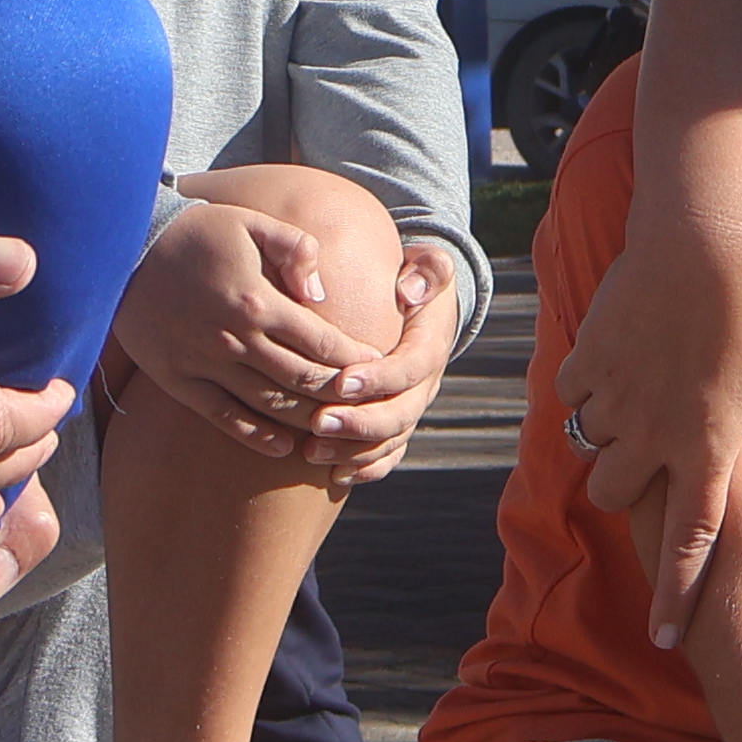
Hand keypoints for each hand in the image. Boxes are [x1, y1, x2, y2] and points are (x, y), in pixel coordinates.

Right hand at [111, 199, 394, 463]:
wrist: (126, 247)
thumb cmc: (199, 232)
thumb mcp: (252, 222)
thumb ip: (296, 250)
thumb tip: (321, 294)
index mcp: (260, 302)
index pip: (322, 343)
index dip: (355, 361)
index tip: (377, 369)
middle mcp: (236, 340)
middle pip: (302, 380)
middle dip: (340, 396)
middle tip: (366, 406)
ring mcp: (205, 364)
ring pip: (269, 405)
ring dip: (306, 420)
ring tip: (335, 429)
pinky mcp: (178, 380)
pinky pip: (223, 417)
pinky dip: (257, 436)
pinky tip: (284, 447)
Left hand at [301, 256, 458, 483]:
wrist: (423, 305)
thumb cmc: (415, 279)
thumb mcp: (427, 264)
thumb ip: (427, 270)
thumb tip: (411, 289)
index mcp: (430, 346)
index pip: (409, 369)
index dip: (378, 379)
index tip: (342, 381)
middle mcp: (425, 384)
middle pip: (400, 415)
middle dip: (359, 423)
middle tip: (318, 423)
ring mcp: (413, 407)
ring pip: (390, 441)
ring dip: (353, 451)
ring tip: (311, 450)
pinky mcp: (400, 423)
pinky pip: (389, 455)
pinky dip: (365, 468)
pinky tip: (334, 476)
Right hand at [554, 229, 741, 639]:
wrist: (707, 240)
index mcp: (710, 446)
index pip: (691, 542)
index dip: (676, 594)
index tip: (665, 638)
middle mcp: (656, 433)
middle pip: (616, 493)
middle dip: (622, 484)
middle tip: (641, 455)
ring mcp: (618, 396)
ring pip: (591, 440)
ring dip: (606, 428)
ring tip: (632, 393)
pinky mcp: (589, 356)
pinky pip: (573, 390)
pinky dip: (586, 384)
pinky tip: (610, 360)